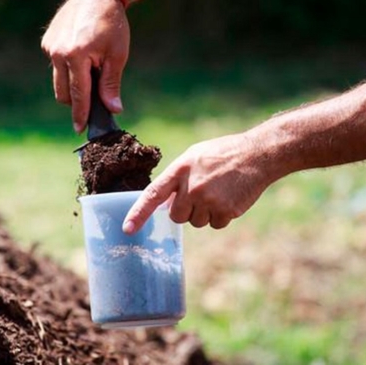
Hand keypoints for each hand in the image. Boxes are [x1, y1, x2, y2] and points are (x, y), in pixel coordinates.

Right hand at [41, 0, 129, 132]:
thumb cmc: (112, 25)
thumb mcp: (117, 56)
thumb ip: (111, 85)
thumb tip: (113, 110)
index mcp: (76, 55)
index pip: (78, 94)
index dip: (80, 114)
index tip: (79, 129)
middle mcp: (58, 52)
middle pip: (64, 93)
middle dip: (77, 101)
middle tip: (94, 98)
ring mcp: (50, 47)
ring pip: (58, 82)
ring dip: (72, 86)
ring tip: (90, 73)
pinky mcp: (47, 42)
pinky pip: (56, 67)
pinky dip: (68, 70)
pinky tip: (81, 58)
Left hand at [123, 133, 277, 232]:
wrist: (257, 155)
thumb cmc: (221, 154)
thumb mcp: (193, 158)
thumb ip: (175, 179)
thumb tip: (161, 204)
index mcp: (179, 170)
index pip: (153, 195)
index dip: (138, 213)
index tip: (127, 229)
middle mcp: (191, 187)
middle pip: (176, 216)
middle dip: (186, 209)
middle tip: (201, 192)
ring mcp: (209, 200)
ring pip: (196, 223)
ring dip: (204, 213)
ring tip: (218, 192)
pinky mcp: (226, 211)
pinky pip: (215, 225)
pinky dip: (221, 216)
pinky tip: (229, 198)